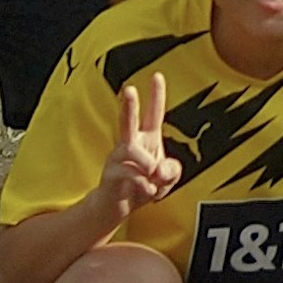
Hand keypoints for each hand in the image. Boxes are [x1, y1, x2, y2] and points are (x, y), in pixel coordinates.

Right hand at [98, 72, 182, 222]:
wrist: (118, 207)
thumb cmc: (144, 187)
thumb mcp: (168, 180)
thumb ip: (172, 171)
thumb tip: (158, 169)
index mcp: (147, 139)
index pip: (153, 113)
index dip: (156, 95)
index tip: (157, 76)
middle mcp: (130, 144)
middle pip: (128, 120)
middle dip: (129, 105)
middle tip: (129, 89)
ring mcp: (117, 158)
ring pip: (131, 152)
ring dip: (148, 166)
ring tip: (152, 179)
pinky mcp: (110, 174)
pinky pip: (130, 175)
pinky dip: (144, 186)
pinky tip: (148, 192)